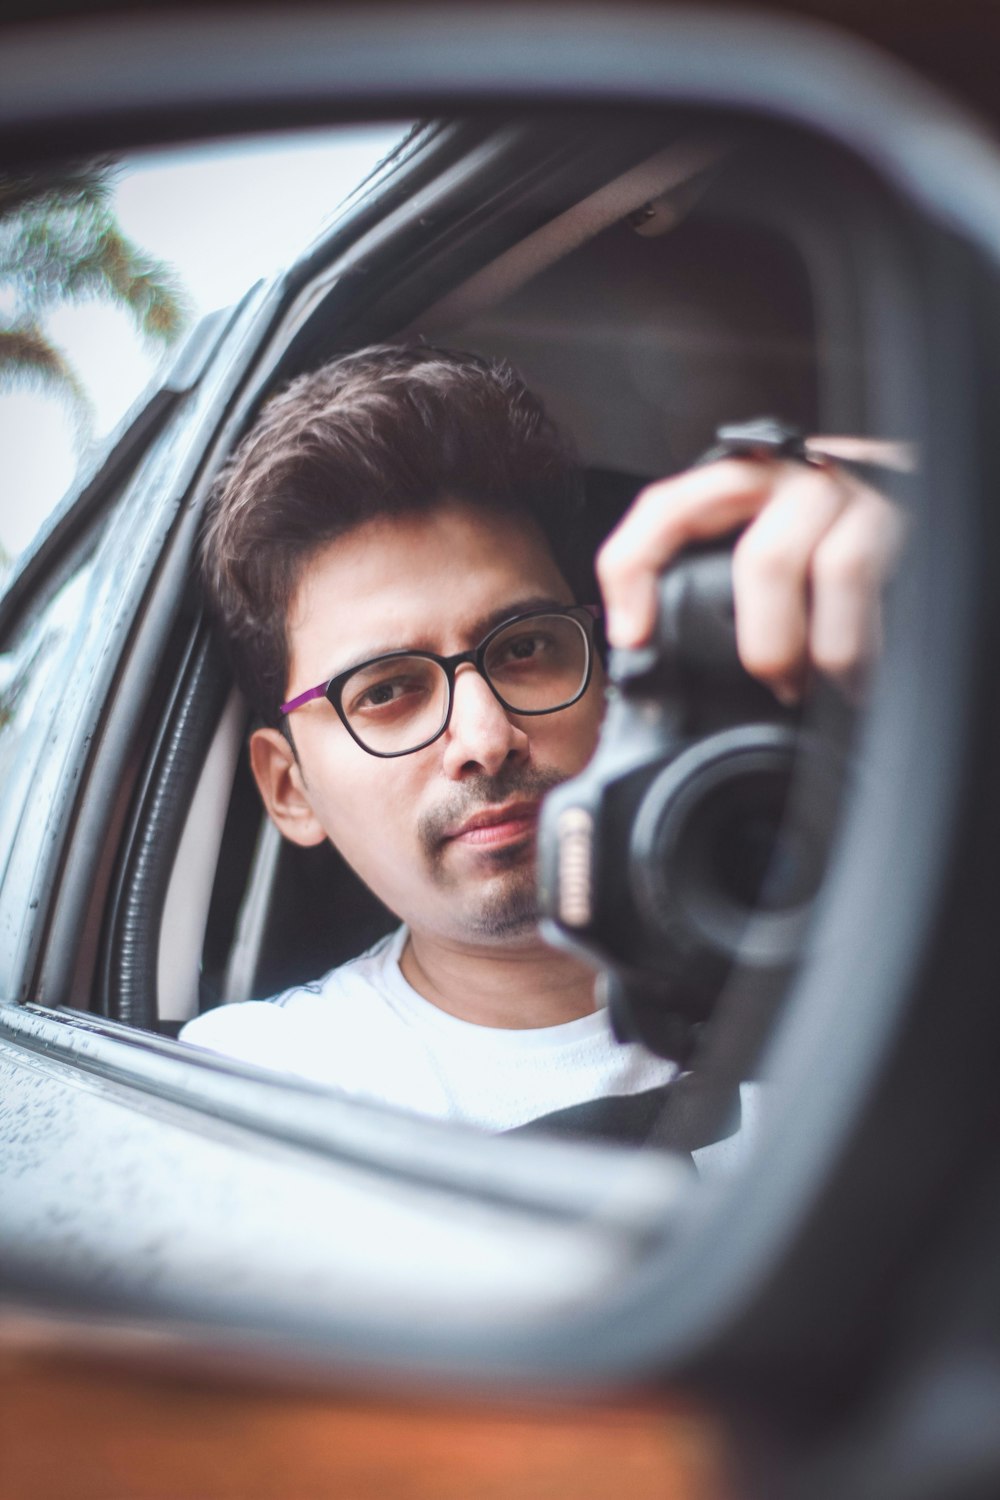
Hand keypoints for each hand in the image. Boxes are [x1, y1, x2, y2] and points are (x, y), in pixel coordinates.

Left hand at [595, 438, 909, 702]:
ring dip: (824, 648)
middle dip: (767, 640)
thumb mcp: (757, 548)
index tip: (632, 636)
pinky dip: (862, 643)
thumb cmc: (822, 542)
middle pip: (762, 555)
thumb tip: (654, 655)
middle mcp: (793, 477)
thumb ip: (711, 586)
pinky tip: (858, 674)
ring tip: (817, 686)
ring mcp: (853, 495)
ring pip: (834, 569)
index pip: (668, 507)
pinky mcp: (904, 517)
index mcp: (741, 481)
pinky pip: (880, 582)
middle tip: (771, 681)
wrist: (922, 500)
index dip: (638, 568)